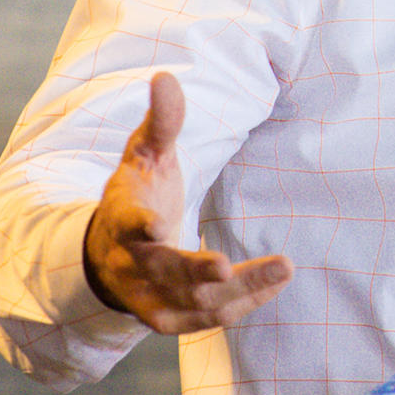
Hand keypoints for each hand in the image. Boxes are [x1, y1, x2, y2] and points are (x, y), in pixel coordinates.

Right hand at [82, 71, 292, 333]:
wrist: (110, 252)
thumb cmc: (138, 192)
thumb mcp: (145, 153)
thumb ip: (162, 120)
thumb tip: (165, 76)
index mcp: (122, 218)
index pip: (125, 223)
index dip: (137, 225)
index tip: (154, 225)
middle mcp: (131, 264)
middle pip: (161, 271)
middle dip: (192, 271)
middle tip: (224, 266)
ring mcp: (148, 296)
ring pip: (191, 302)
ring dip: (238, 290)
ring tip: (284, 268)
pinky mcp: (170, 317)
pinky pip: (206, 318)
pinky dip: (241, 304)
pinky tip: (276, 283)